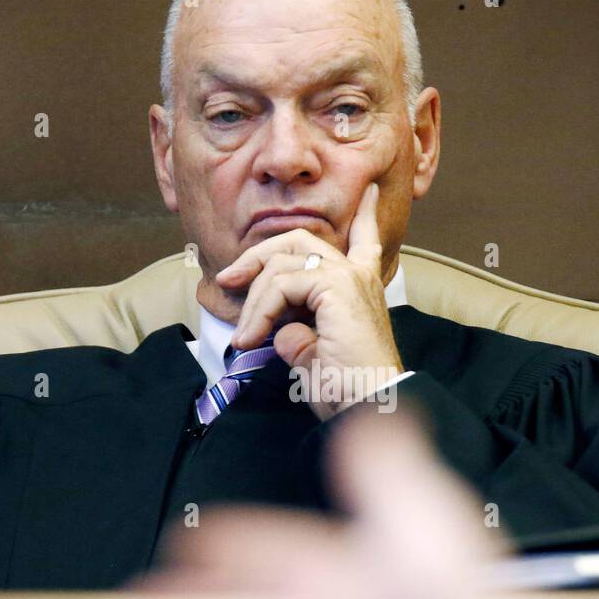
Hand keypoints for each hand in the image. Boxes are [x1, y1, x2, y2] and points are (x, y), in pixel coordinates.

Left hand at [215, 182, 403, 419]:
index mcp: (361, 287)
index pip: (363, 240)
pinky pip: (281, 284)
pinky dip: (259, 310)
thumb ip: (296, 333)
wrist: (369, 405)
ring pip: (282, 263)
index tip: (371, 193)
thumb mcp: (314, 355)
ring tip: (243, 336)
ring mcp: (348, 278)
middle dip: (258, 256)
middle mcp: (358, 276)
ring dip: (253, 298)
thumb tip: (278, 330)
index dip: (366, 216)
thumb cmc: (347, 389)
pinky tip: (252, 337)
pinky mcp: (335, 287)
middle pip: (299, 242)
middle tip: (227, 279)